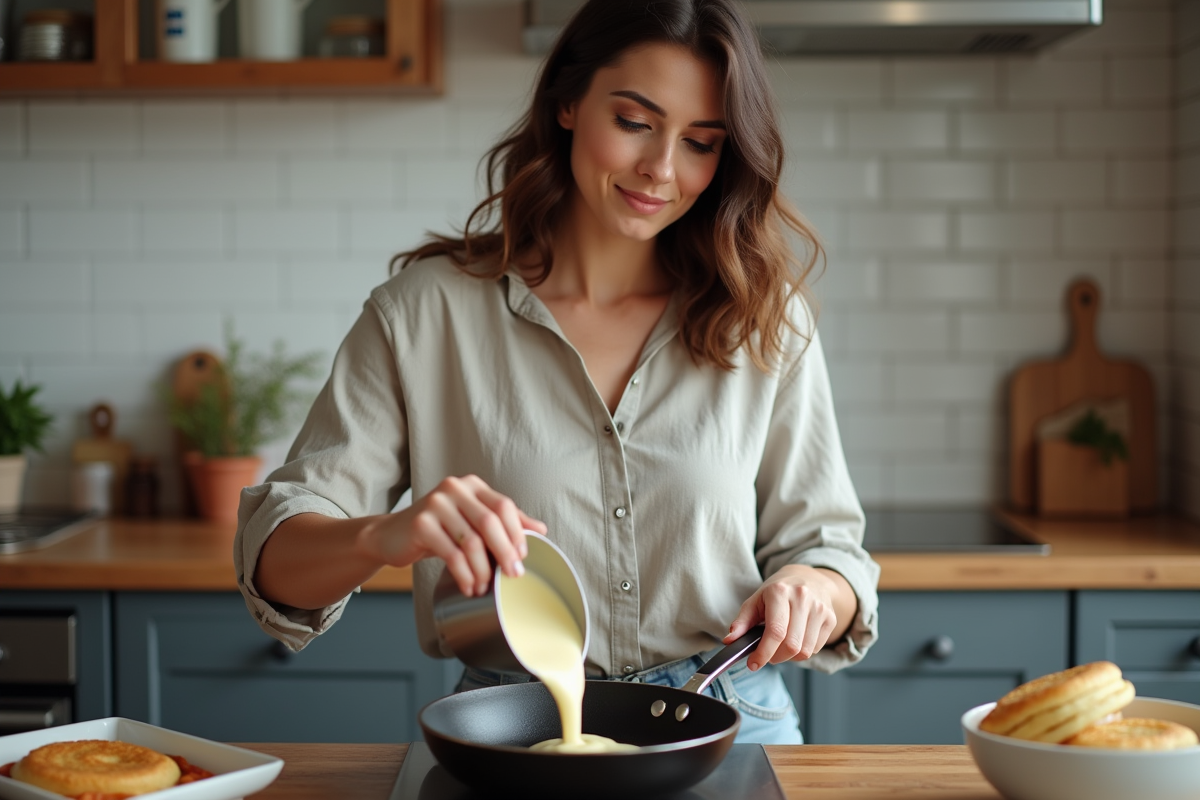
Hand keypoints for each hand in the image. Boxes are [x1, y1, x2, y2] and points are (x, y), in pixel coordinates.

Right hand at [355, 475, 546, 596]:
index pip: (504, 506)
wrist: (392, 535)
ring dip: (483, 570)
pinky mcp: (421, 523)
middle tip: (512, 576)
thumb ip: (503, 522)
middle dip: (505, 552)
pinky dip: (464, 574)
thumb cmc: (438, 529)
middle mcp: (454, 488)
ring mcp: (436, 504)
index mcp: (472, 485)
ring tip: (485, 586)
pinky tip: (469, 586)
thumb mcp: (472, 521)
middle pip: (490, 522)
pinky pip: (451, 554)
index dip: (518, 533)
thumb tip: (541, 529)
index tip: (523, 557)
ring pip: (471, 541)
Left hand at [723, 565, 841, 670]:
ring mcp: (819, 608)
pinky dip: (802, 652)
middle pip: (791, 645)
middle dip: (775, 657)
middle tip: (767, 655)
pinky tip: (795, 640)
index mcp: (780, 592)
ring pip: (805, 651)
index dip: (763, 653)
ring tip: (780, 647)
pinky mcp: (830, 618)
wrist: (807, 577)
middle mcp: (803, 598)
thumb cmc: (777, 592)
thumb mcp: (756, 601)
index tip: (753, 664)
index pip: (775, 631)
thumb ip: (742, 622)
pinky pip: (816, 648)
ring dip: (789, 657)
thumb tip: (729, 641)